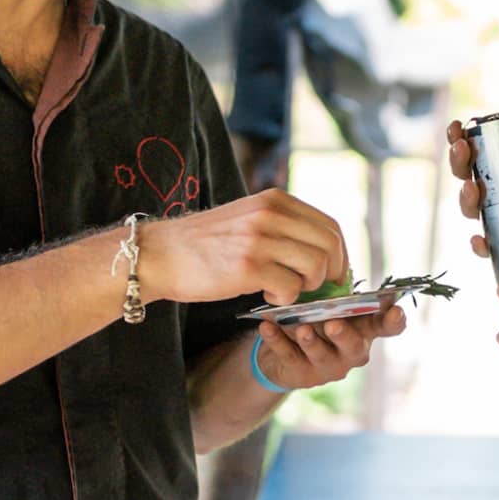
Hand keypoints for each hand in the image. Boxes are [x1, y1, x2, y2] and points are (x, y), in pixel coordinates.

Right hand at [139, 190, 348, 307]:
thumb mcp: (247, 219)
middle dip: (331, 274)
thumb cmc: (204, 245)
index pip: (329, 226)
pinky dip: (286, 298)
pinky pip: (291, 287)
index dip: (339, 255)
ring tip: (284, 289)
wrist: (159, 254)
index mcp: (275, 201)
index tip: (333, 275)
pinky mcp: (248, 267)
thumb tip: (323, 255)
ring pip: (316, 266)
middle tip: (315, 290)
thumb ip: (282, 227)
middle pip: (330, 245)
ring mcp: (259, 239)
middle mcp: (270, 214)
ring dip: (307, 287)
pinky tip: (267, 295)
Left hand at [255, 305, 407, 389]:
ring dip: (310, 341)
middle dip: (343, 335)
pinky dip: (277, 341)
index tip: (395, 310)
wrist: (284, 351)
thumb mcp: (329, 305)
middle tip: (333, 324)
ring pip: (320, 355)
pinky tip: (268, 327)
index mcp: (364, 330)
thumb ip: (335, 294)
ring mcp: (327, 367)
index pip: (387, 328)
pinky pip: (288, 356)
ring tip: (300, 328)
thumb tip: (325, 266)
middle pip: (353, 346)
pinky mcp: (301, 375)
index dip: (394, 322)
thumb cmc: (315, 319)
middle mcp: (351, 352)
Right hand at [446, 96, 498, 258]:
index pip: (478, 152)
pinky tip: (481, 240)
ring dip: (465, 201)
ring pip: (473, 211)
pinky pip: (490, 250)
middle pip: (467, 178)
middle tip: (462, 150)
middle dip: (458, 163)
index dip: (459, 140)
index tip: (456, 129)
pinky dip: (481, 246)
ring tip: (472, 190)